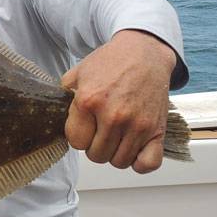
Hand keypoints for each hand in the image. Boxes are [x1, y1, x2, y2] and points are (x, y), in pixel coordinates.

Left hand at [61, 30, 175, 173]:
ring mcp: (137, 125)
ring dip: (114, 153)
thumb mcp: (78, 72)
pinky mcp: (157, 130)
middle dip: (94, 146)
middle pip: (96, 155)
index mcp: (88, 101)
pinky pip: (148, 163)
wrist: (144, 52)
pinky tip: (133, 148)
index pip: (76, 142)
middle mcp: (113, 116)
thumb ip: (65, 95)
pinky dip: (139, 162)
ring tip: (115, 137)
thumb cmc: (112, 62)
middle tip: (100, 131)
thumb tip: (59, 115)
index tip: (85, 127)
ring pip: (118, 162)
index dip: (79, 136)